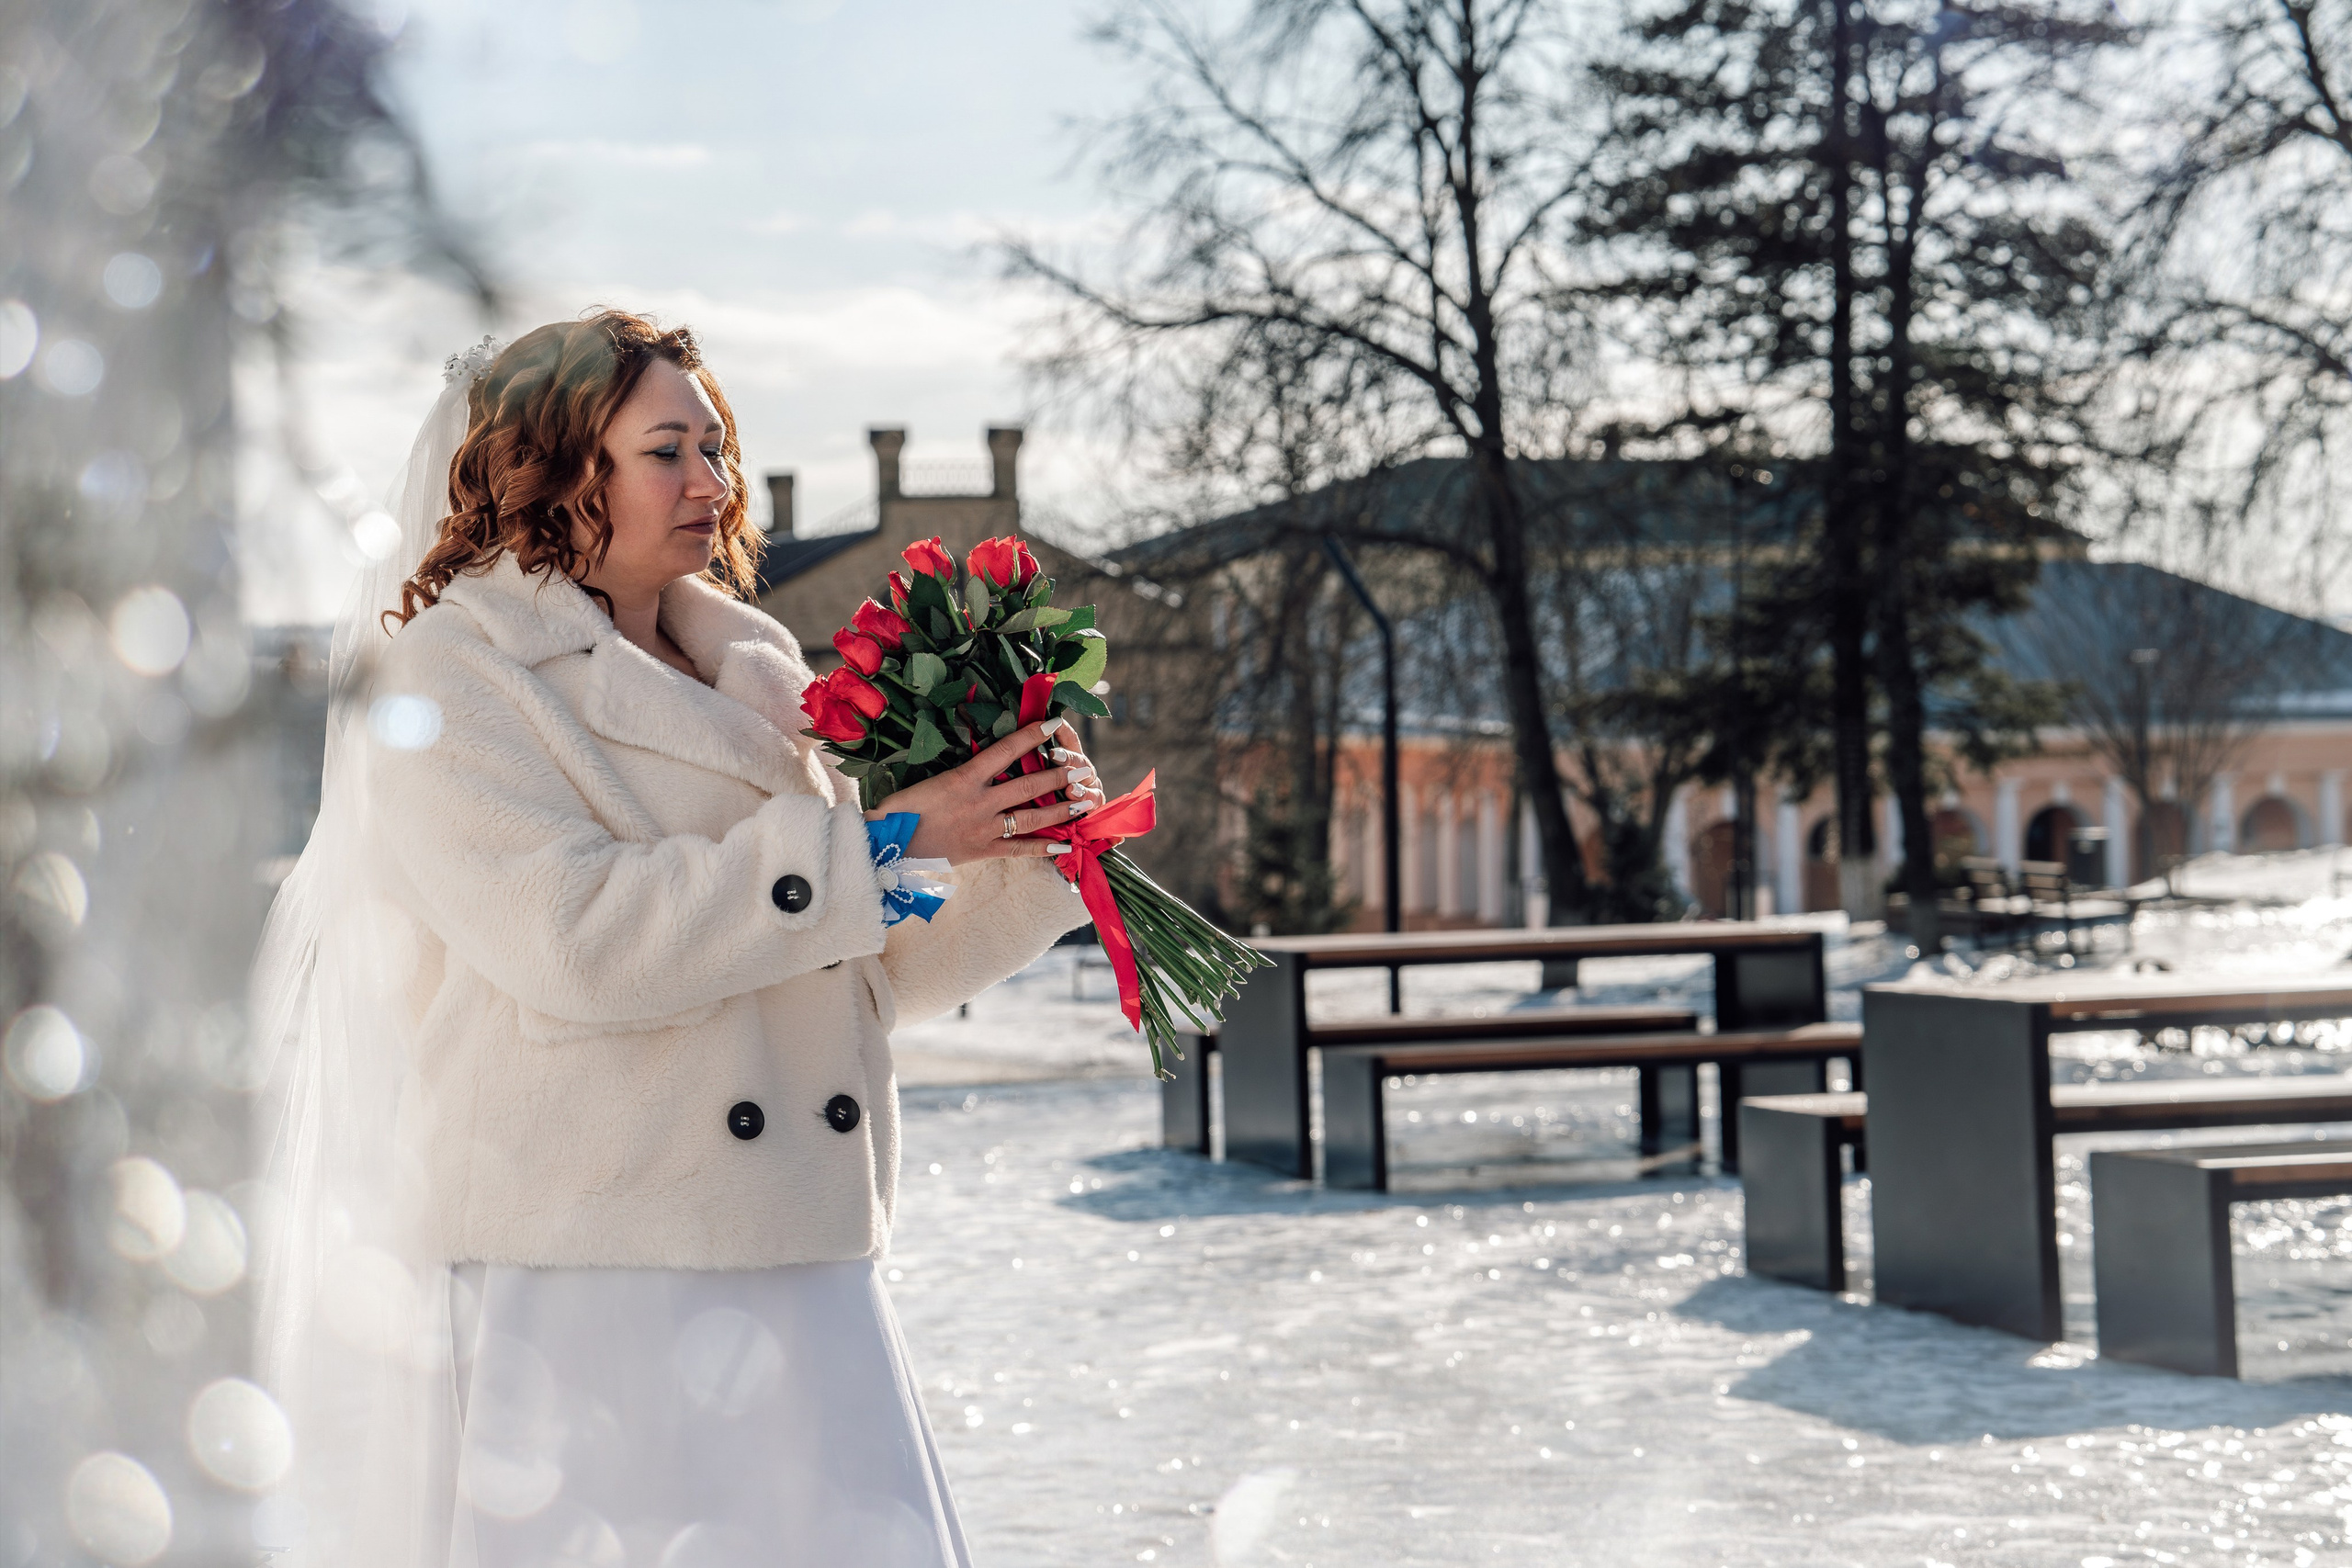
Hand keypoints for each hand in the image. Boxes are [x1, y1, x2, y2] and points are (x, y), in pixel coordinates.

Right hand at [867, 717, 1106, 864]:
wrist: (885, 846)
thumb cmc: (900, 808)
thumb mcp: (928, 779)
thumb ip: (958, 771)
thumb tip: (982, 757)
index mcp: (963, 778)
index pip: (1005, 750)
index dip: (1031, 735)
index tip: (1053, 723)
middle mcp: (978, 802)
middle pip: (1027, 785)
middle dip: (1058, 776)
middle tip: (1082, 768)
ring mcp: (982, 828)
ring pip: (1030, 816)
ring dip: (1060, 809)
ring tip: (1084, 802)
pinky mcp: (981, 851)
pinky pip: (1018, 849)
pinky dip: (1043, 847)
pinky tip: (1066, 845)